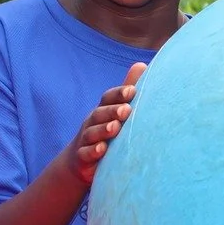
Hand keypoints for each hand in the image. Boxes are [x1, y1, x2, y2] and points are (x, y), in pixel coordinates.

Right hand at [66, 63, 145, 185]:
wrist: (81, 160)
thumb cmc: (106, 131)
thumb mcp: (116, 111)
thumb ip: (128, 91)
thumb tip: (142, 64)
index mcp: (103, 110)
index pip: (108, 98)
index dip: (119, 94)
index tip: (132, 91)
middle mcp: (92, 122)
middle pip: (100, 113)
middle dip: (112, 111)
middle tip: (127, 110)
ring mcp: (86, 139)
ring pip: (92, 133)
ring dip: (103, 130)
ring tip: (115, 127)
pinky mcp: (82, 157)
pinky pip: (86, 153)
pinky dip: (93, 151)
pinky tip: (102, 150)